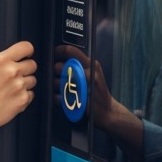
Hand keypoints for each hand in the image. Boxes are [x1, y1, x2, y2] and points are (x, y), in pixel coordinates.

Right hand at [0, 41, 37, 132]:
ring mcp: (19, 86)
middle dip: (26, 69)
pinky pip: (31, 94)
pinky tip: (11, 99)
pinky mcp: (23, 99)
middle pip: (33, 64)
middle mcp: (12, 71)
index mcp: (0, 61)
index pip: (26, 47)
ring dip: (25, 83)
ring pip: (33, 80)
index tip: (25, 55)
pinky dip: (24, 96)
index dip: (27, 51)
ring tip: (10, 90)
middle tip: (15, 76)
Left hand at [52, 45, 144, 161]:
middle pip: (58, 67)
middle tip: (58, 77)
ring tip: (62, 89)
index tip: (53, 55)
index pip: (69, 50)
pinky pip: (59, 96)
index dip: (57, 52)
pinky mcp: (79, 99)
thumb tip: (60, 59)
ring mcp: (83, 86)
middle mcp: (87, 72)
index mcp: (90, 64)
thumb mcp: (92, 72)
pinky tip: (62, 98)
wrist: (108, 111)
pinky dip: (58, 98)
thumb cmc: (97, 91)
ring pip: (57, 82)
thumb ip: (79, 64)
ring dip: (56, 86)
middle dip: (54, 73)